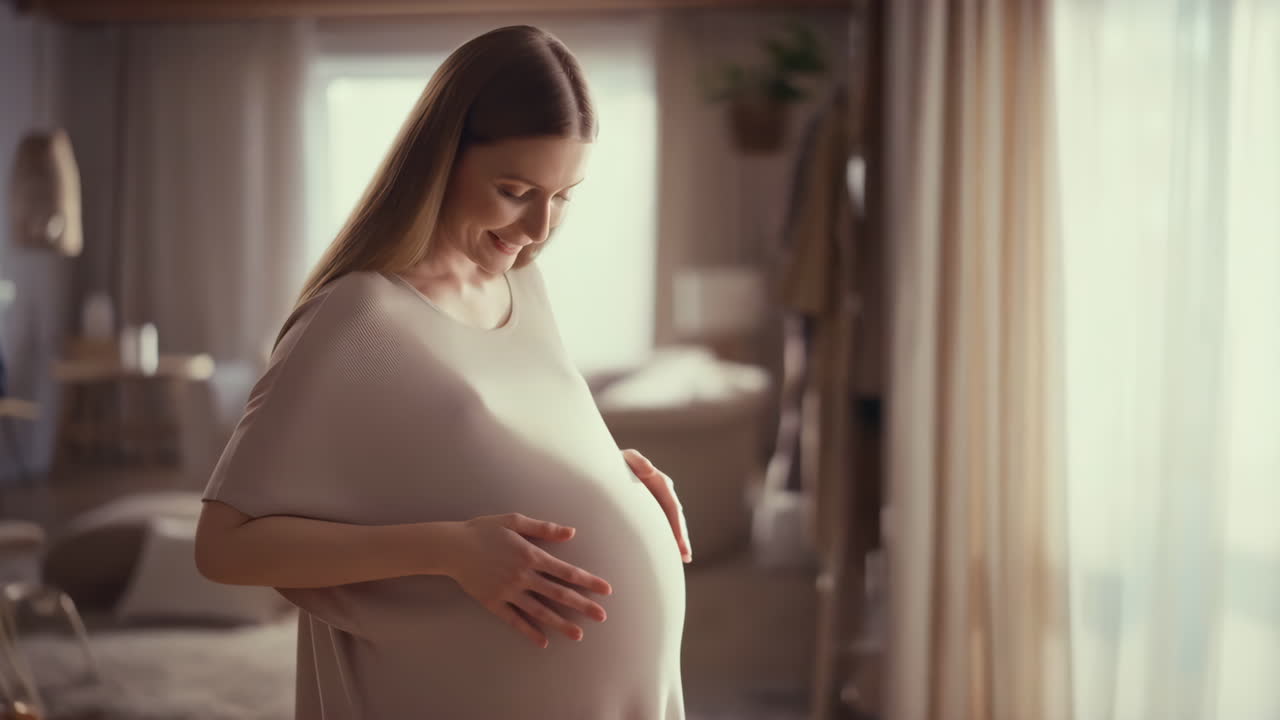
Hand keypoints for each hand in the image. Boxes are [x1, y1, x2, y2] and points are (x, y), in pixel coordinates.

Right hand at [446, 513, 611, 648]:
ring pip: (540, 610)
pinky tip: (543, 641)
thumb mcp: (515, 521)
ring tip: (578, 635)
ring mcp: (508, 591)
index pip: (566, 571)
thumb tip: (571, 532)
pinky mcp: (494, 603)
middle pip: (558, 593)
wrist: (453, 547)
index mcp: (531, 554)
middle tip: (602, 616)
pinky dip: (529, 631)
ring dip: (560, 623)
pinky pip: (515, 620)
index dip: (588, 581)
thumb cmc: (485, 530)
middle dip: (582, 605)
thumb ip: (544, 528)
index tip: (605, 590)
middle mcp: (523, 575)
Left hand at [622, 448, 692, 563]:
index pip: (672, 507)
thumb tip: (649, 468)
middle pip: (675, 518)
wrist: (606, 466)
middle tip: (685, 557)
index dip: (678, 525)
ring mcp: (658, 502)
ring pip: (670, 523)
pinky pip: (660, 525)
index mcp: (660, 482)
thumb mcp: (625, 458)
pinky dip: (665, 538)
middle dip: (681, 537)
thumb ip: (637, 461)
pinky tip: (667, 553)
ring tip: (683, 558)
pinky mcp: (650, 510)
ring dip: (676, 540)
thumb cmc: (615, 462)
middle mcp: (663, 493)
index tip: (680, 542)